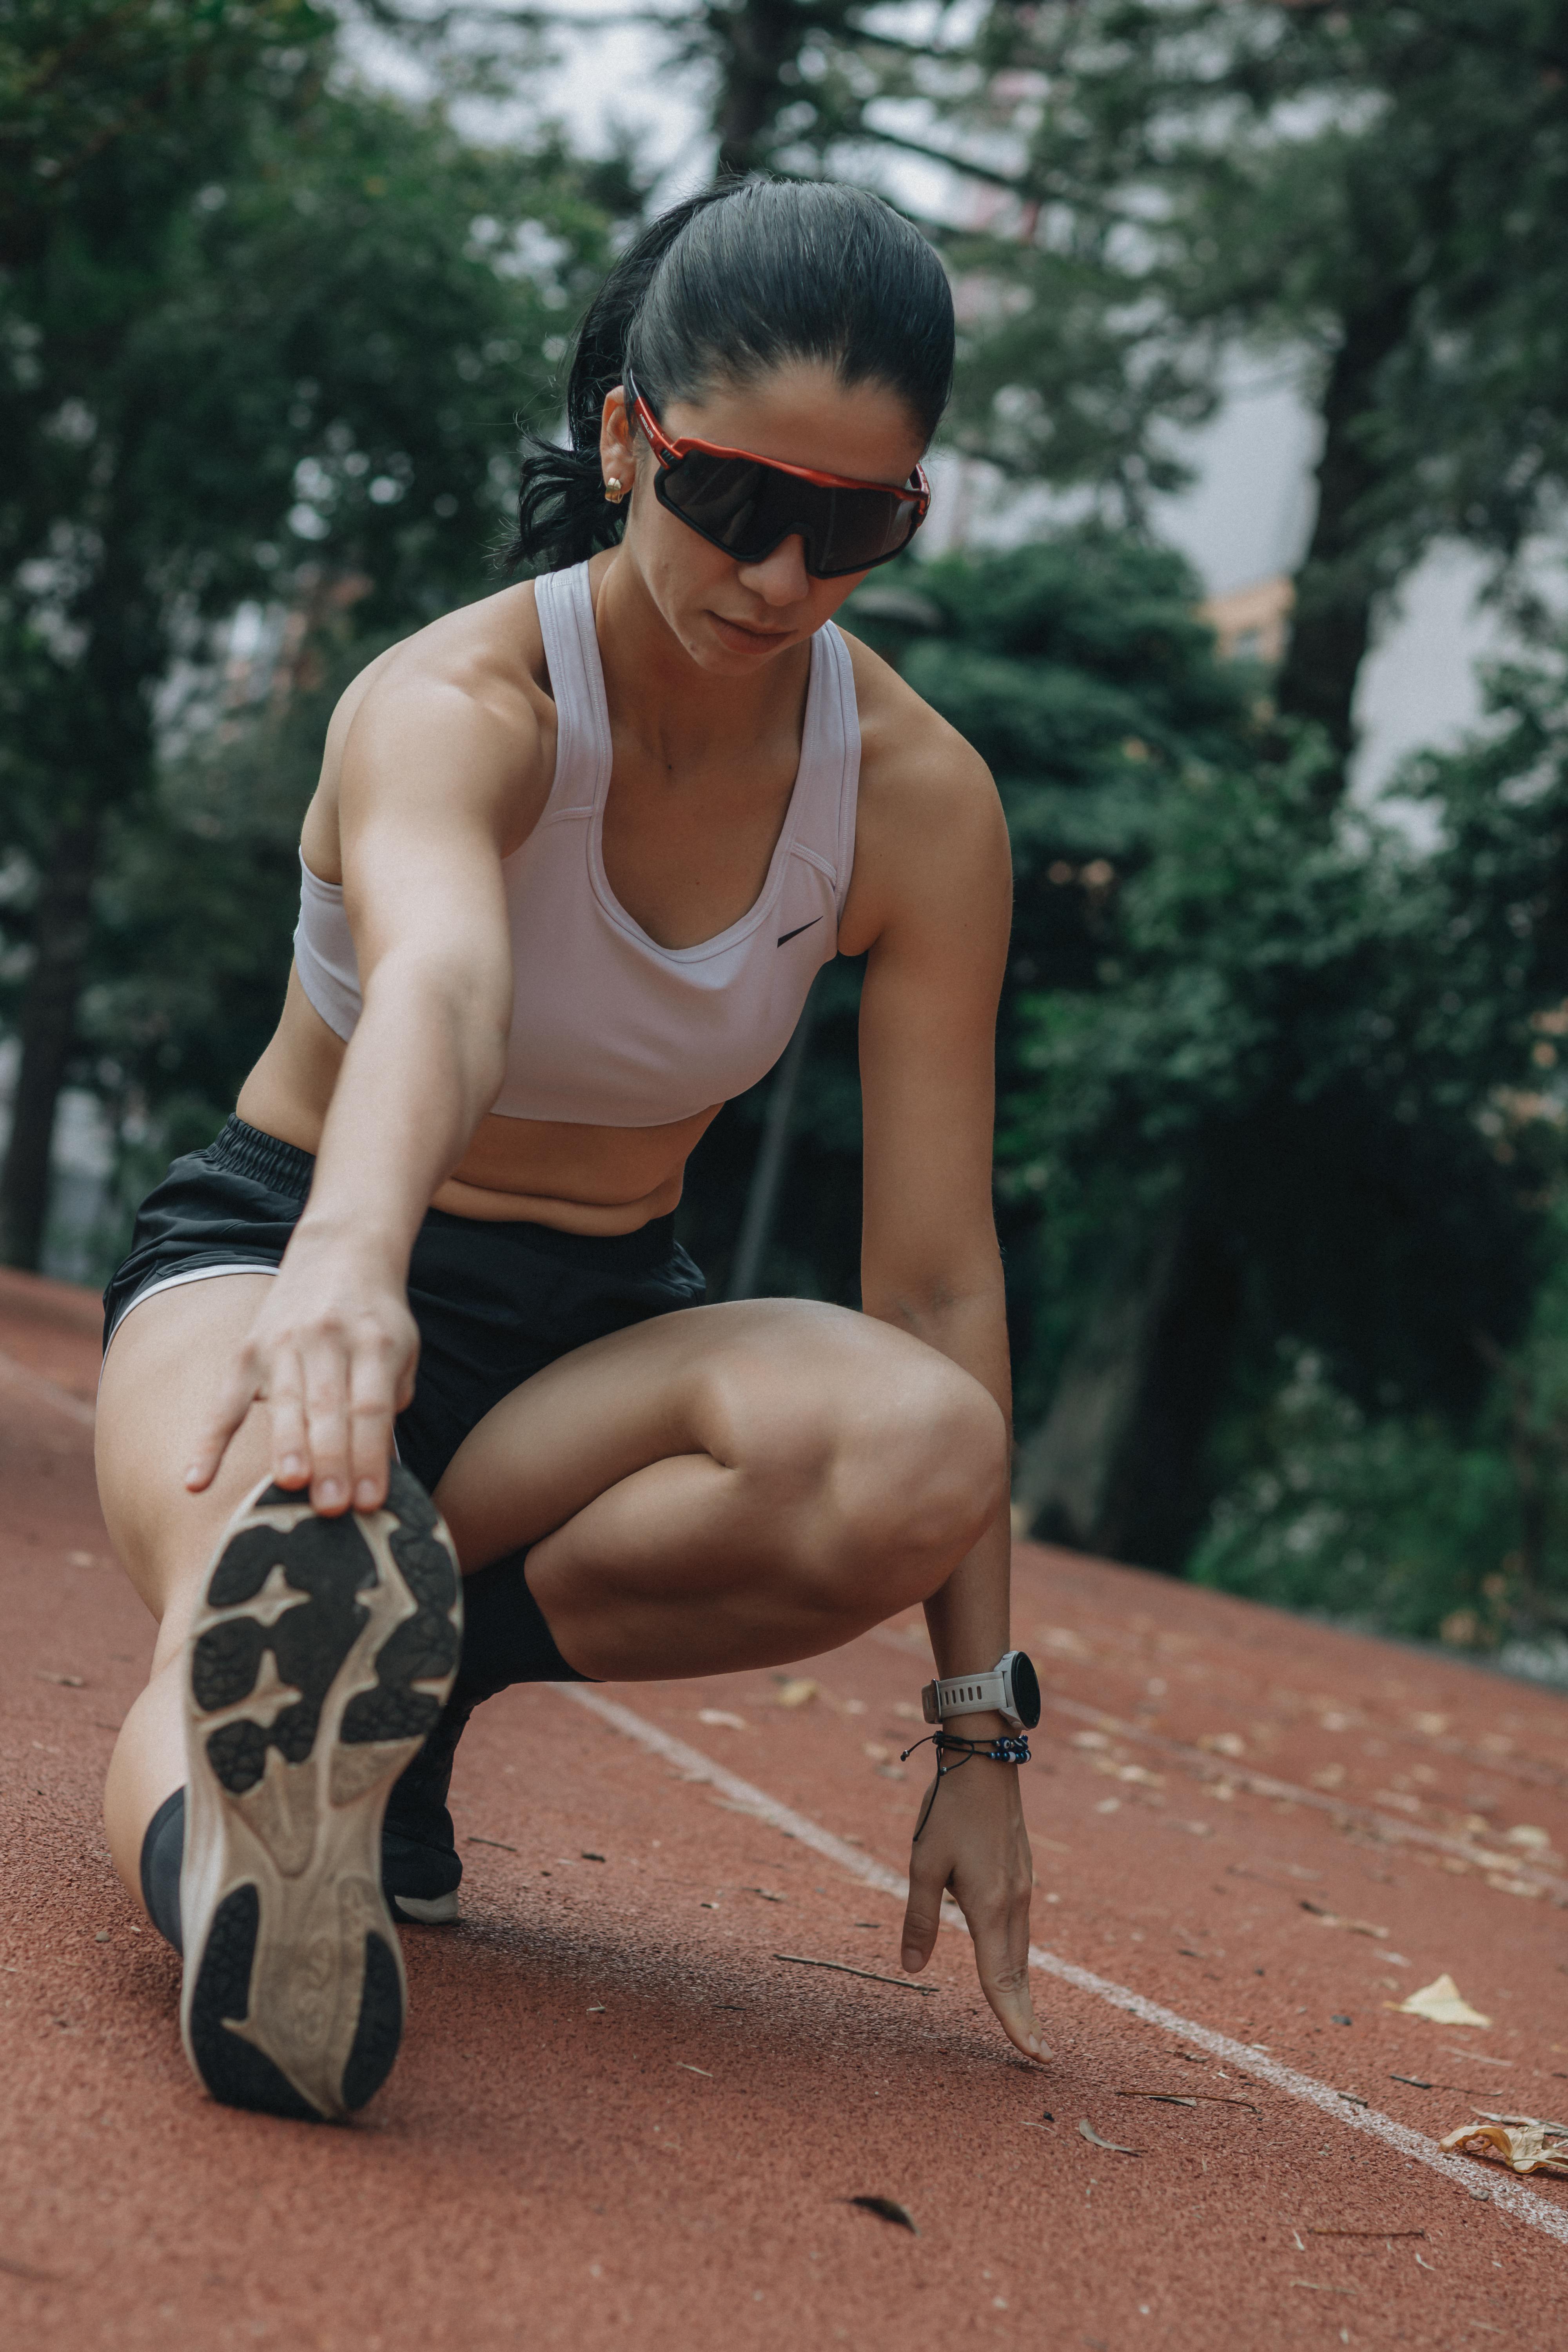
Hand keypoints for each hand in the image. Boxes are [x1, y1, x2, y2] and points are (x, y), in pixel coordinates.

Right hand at [182, 1227, 417, 1514]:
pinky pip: (224, 1404)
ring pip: (283, 1403)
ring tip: (288, 1489)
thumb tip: (376, 1469)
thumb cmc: (376, 1321)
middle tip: (331, 1508)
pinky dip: (208, 1445)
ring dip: (286, 1449)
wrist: (341, 1254)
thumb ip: (391, 1402)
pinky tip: (195, 1484)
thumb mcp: (401, 1350)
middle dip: (330, 1461)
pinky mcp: (247, 1352)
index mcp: (373, 1343)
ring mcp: (281, 1344)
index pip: (371, 1407)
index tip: (371, 1502)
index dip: (370, 1455)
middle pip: (327, 1407)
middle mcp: (326, 1339)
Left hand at [899, 1749, 1046, 2060]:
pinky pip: (1021, 1931)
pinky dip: (1019, 1960)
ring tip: (1025, 2024)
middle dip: (1025, 2017)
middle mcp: (1014, 1903)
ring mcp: (1022, 1888)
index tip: (1033, 2056)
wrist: (985, 1762)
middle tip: (1037, 2056)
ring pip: (1022, 1953)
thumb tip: (910, 1968)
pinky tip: (1012, 1968)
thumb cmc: (950, 1810)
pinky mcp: (1021, 1875)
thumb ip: (919, 1918)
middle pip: (1018, 1973)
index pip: (1001, 1980)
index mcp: (990, 1906)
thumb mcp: (923, 1863)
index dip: (1014, 2022)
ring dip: (1023, 1990)